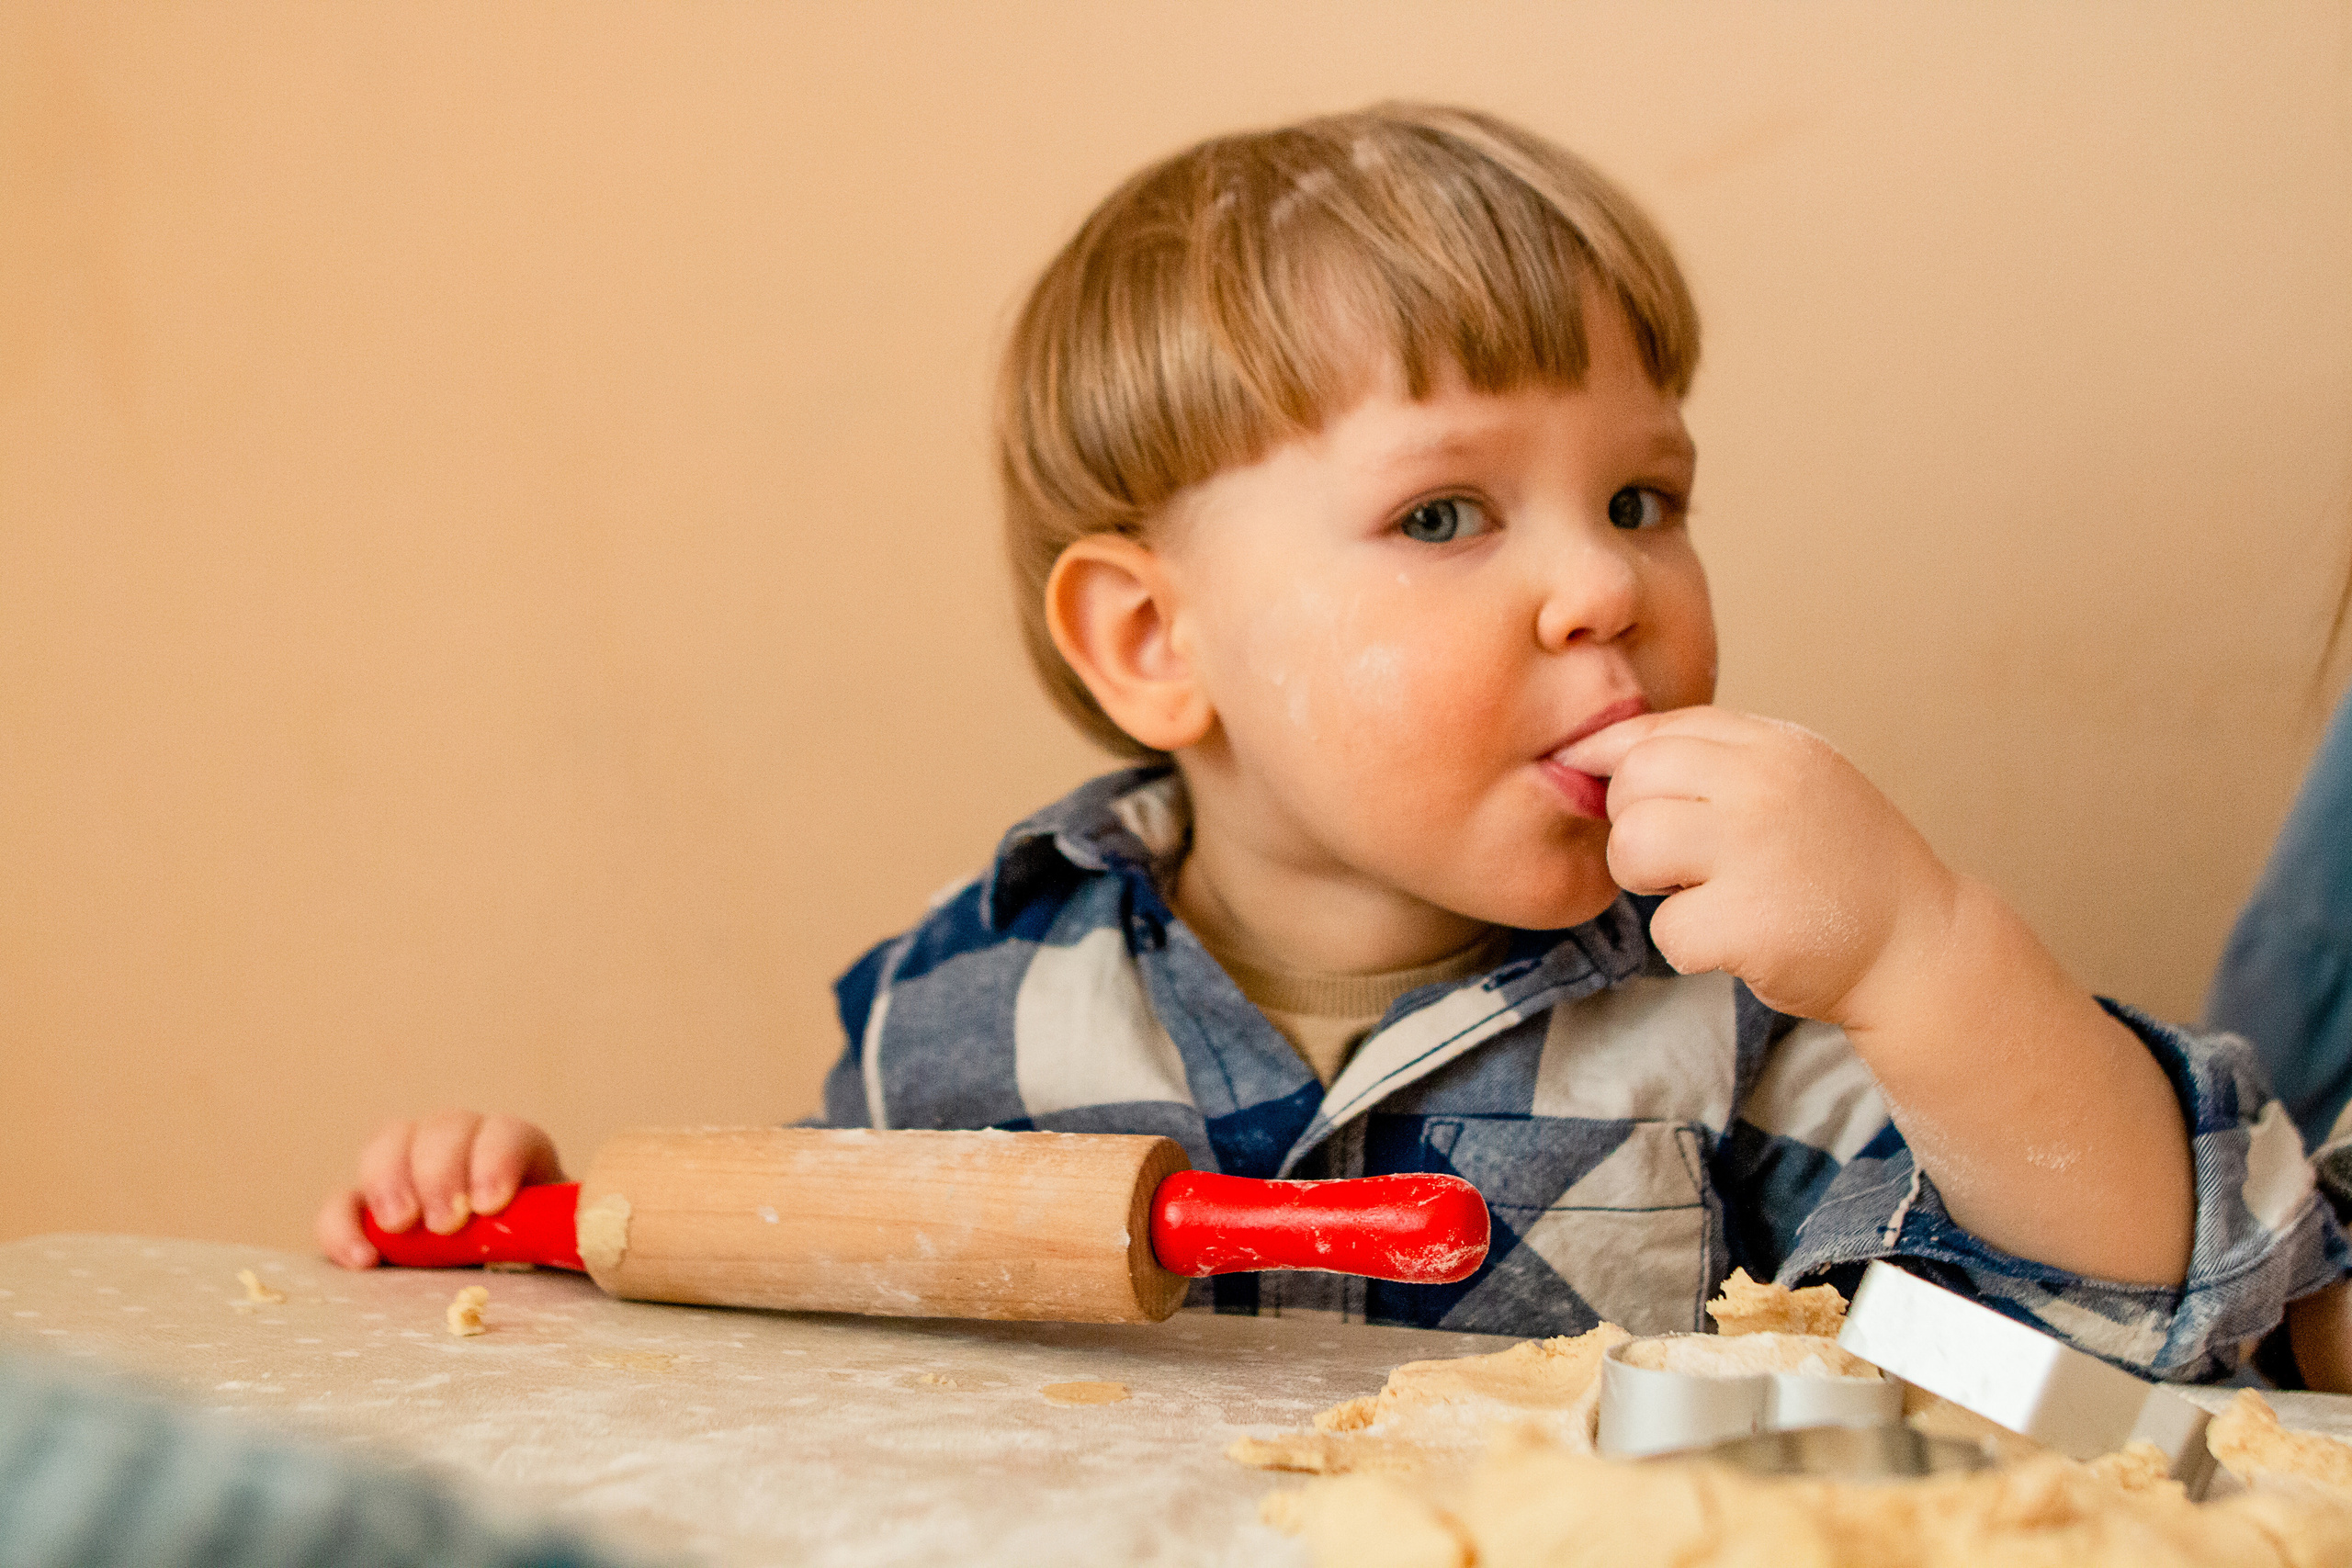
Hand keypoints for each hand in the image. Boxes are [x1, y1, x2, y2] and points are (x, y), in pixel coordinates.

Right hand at [315, 1110, 564, 1269]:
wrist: (506, 1276)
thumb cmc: (537, 1255)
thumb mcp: (557, 1241)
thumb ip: (565, 1235)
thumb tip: (595, 1242)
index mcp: (517, 1151)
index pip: (507, 1131)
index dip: (496, 1158)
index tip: (491, 1205)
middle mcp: (461, 1147)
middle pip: (445, 1126)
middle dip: (441, 1170)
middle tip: (446, 1222)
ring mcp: (409, 1171)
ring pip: (389, 1141)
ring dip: (390, 1179)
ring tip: (400, 1228)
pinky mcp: (366, 1207)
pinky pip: (342, 1199)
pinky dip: (343, 1223)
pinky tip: (362, 1260)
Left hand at [1559, 707, 1955, 1023]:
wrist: (1918, 945)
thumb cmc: (1835, 862)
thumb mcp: (1791, 780)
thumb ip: (1709, 756)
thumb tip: (1589, 751)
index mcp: (1774, 745)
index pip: (1655, 732)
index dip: (1620, 768)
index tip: (1621, 801)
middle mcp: (1765, 787)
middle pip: (1631, 782)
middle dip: (1634, 825)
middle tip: (1679, 859)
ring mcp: (1757, 852)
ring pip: (1632, 847)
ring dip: (1647, 882)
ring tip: (1697, 893)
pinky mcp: (1749, 923)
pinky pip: (1665, 929)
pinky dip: (1688, 946)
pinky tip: (1734, 940)